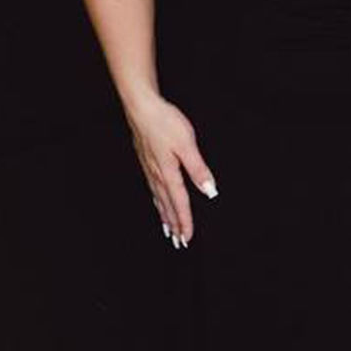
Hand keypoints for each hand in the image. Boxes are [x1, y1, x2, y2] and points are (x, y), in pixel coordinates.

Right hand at [123, 89, 217, 246]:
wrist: (141, 108)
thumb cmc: (164, 122)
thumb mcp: (187, 145)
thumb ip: (198, 169)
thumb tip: (210, 190)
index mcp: (169, 173)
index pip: (180, 203)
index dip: (185, 222)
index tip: (188, 238)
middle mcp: (157, 175)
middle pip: (167, 206)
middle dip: (174, 225)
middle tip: (178, 243)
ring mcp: (149, 169)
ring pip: (159, 199)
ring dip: (165, 216)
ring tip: (168, 230)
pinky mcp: (146, 161)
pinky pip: (152, 189)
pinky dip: (157, 201)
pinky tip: (157, 202)